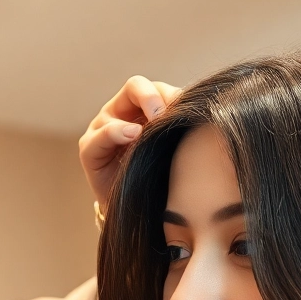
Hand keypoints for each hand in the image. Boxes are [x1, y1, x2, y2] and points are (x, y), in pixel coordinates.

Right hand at [79, 75, 179, 211]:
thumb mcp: (174, 151)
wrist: (138, 212)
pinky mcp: (89, 149)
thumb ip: (183, 133)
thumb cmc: (159, 179)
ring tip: (152, 124)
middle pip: (135, 87)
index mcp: (144, 110)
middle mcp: (121, 113)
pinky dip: (116, 132)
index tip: (188, 111)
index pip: (158, 89)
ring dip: (134, 115)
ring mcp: (102, 128)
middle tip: (166, 115)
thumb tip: (210, 117)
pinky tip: (133, 134)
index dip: (173, 96)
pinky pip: (101, 135)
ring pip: (116, 107)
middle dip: (152, 98)